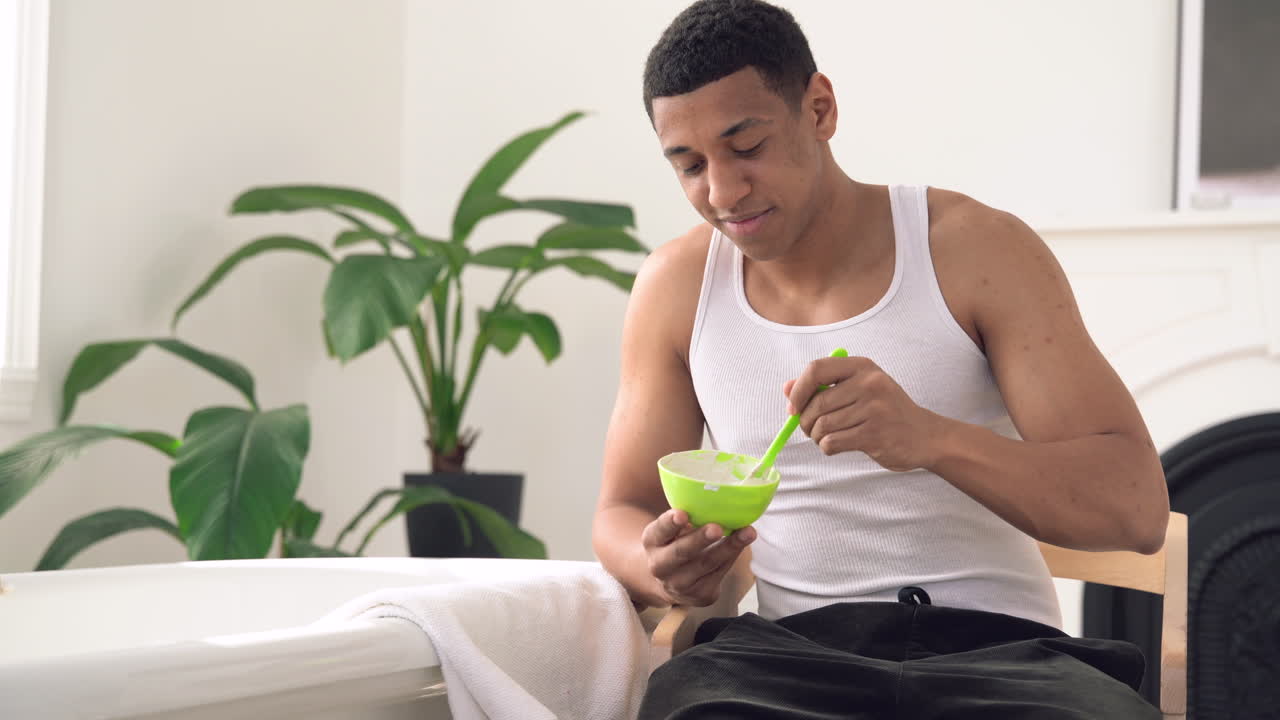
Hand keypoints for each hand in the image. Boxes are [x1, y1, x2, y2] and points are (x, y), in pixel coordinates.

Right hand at [641, 508, 754, 606]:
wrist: (670, 582)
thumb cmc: (674, 544)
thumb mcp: (670, 530)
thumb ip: (684, 518)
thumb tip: (714, 498)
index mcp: (652, 542)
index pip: (659, 531)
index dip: (670, 523)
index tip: (682, 514)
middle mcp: (661, 566)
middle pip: (681, 552)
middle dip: (700, 539)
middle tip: (716, 528)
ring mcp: (679, 584)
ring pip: (707, 564)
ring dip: (729, 547)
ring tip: (747, 532)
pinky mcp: (700, 594)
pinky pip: (720, 572)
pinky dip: (733, 555)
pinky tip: (744, 542)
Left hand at [785, 355, 944, 471]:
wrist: (925, 436)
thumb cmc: (885, 411)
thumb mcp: (858, 389)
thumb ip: (822, 387)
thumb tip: (786, 388)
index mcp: (862, 366)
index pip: (816, 369)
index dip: (798, 390)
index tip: (793, 408)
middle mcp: (869, 383)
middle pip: (816, 403)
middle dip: (806, 421)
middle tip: (810, 429)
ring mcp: (874, 409)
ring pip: (822, 425)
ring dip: (817, 437)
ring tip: (828, 437)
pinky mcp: (875, 434)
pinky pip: (832, 442)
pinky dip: (827, 447)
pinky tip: (838, 445)